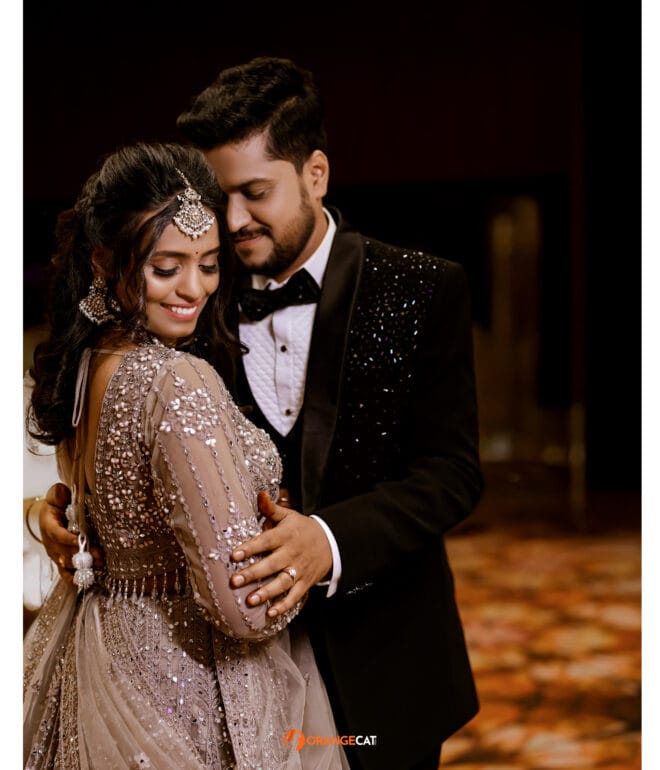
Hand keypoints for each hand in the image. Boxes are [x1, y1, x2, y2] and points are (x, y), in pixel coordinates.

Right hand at [39, 483, 103, 582]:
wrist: (55, 512)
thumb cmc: (59, 503)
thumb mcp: (56, 494)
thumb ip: (57, 494)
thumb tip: (60, 494)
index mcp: (48, 525)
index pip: (57, 534)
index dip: (69, 539)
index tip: (81, 540)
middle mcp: (50, 542)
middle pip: (65, 552)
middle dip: (82, 554)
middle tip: (99, 555)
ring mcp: (56, 553)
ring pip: (67, 564)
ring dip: (83, 565)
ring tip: (100, 564)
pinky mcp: (61, 561)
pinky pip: (65, 573)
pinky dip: (74, 578)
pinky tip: (86, 580)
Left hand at [230, 491, 331, 616]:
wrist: (331, 542)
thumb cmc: (302, 528)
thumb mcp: (289, 516)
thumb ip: (271, 508)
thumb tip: (260, 493)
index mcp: (286, 535)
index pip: (266, 541)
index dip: (250, 548)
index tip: (233, 555)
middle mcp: (292, 553)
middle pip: (271, 564)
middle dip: (253, 573)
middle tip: (234, 581)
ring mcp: (300, 569)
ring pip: (283, 582)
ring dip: (266, 592)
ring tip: (250, 600)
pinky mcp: (305, 582)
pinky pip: (295, 595)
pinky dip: (284, 605)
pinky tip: (270, 613)